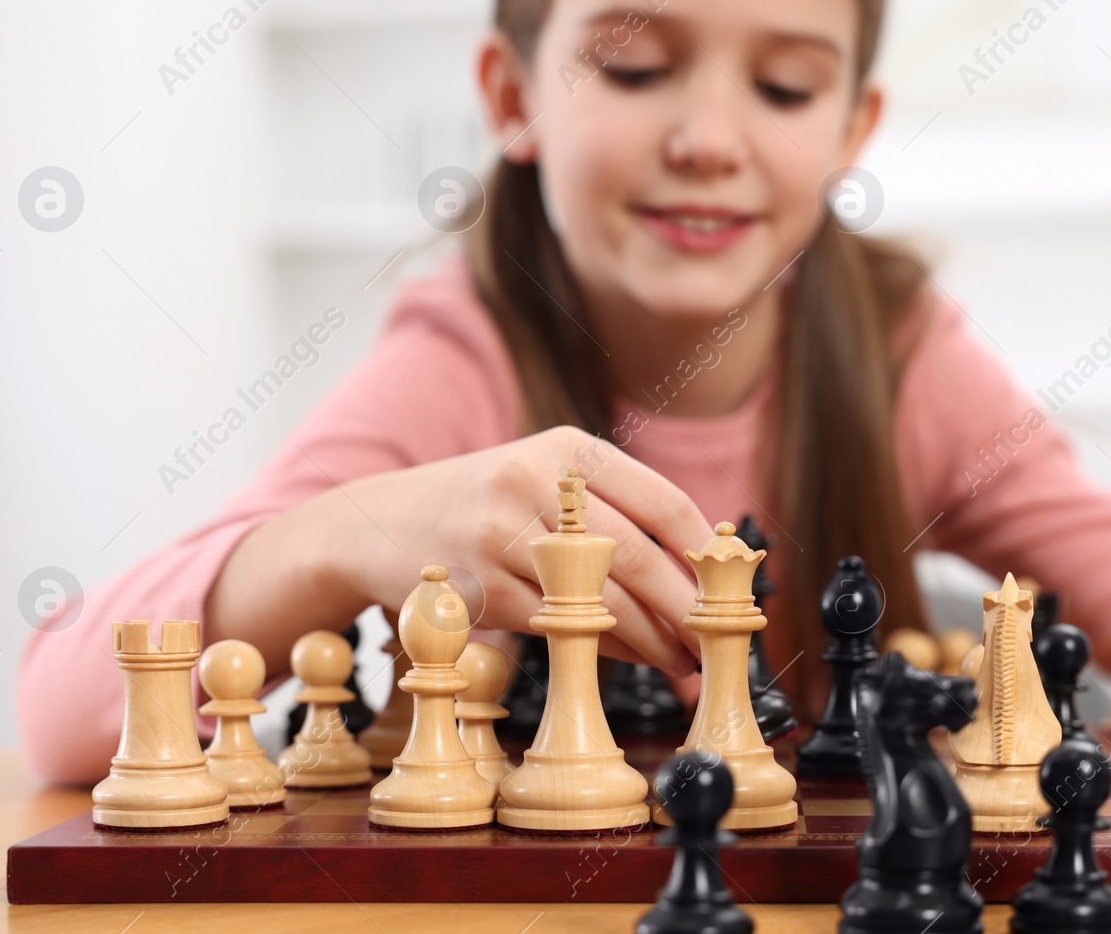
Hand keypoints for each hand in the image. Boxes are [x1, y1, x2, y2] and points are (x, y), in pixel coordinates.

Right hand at [214, 427, 710, 676]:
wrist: (374, 525)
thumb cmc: (480, 506)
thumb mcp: (541, 480)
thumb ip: (612, 511)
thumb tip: (697, 572)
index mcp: (566, 448)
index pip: (663, 501)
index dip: (707, 552)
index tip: (736, 587)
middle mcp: (535, 484)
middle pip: (640, 555)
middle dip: (690, 608)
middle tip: (723, 641)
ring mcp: (503, 537)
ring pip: (603, 600)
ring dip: (654, 639)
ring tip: (686, 662)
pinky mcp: (480, 590)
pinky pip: (561, 628)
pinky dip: (604, 649)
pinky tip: (630, 659)